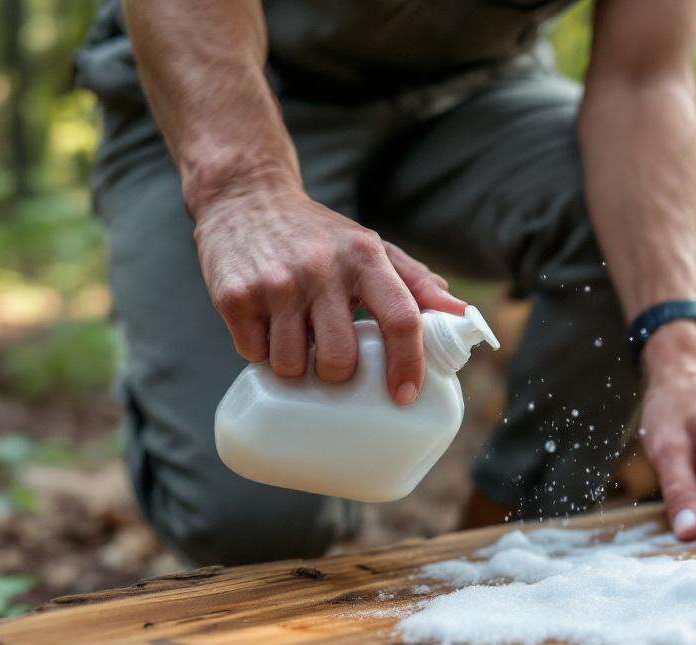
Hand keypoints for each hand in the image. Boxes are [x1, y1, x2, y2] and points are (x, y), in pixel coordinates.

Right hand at [191, 180, 464, 403]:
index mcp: (366, 258)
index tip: (406, 396)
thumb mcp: (370, 248)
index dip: (409, 364)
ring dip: (296, 367)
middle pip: (341, 359)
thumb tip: (461, 315)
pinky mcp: (234, 296)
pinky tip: (265, 326)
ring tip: (295, 339)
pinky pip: (254, 354)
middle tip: (333, 360)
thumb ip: (416, 282)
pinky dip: (261, 351)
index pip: (400, 320)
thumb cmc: (320, 236)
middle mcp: (323, 269)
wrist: (245, 198)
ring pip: (293, 366)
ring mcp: (276, 284)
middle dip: (338, 375)